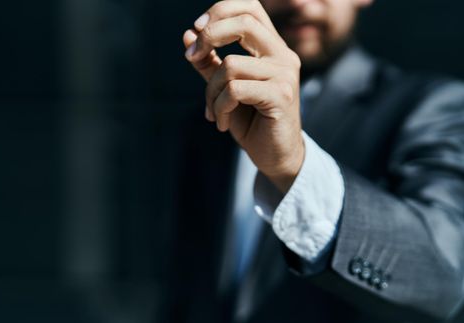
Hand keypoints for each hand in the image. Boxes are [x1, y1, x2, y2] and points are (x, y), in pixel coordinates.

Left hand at [183, 0, 304, 192]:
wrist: (275, 157)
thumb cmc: (252, 122)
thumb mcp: (225, 89)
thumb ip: (209, 63)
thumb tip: (188, 34)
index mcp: (272, 49)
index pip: (251, 8)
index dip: (221, 10)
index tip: (197, 29)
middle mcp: (283, 56)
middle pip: (243, 23)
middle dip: (208, 37)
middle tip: (191, 58)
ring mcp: (285, 75)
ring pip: (230, 65)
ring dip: (210, 92)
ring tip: (213, 111)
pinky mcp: (281, 96)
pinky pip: (235, 90)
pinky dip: (219, 108)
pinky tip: (221, 123)